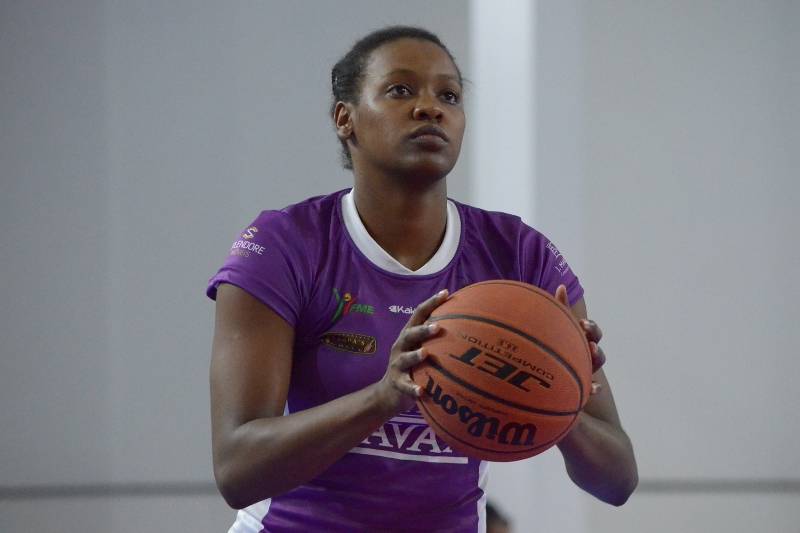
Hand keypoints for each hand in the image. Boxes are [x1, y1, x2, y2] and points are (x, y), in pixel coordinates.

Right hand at [377, 289, 448, 413]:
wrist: (388, 393)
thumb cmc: (413, 367)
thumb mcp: (421, 349)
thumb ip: (438, 338)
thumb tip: (470, 327)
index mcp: (409, 335)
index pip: (419, 314)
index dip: (431, 303)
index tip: (446, 293)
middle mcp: (401, 346)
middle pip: (410, 334)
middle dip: (423, 329)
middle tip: (438, 327)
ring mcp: (397, 365)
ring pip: (405, 358)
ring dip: (415, 355)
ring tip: (425, 353)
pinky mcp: (397, 383)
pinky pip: (405, 386)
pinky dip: (413, 388)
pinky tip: (421, 391)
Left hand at [555, 285, 605, 394]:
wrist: (548, 372)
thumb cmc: (555, 343)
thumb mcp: (557, 326)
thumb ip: (560, 308)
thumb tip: (561, 286)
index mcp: (582, 339)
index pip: (592, 332)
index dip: (590, 327)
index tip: (582, 323)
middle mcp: (586, 354)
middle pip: (598, 347)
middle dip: (594, 343)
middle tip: (589, 341)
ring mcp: (585, 370)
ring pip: (596, 364)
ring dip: (596, 358)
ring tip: (591, 354)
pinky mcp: (582, 385)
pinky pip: (591, 388)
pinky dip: (594, 387)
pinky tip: (593, 387)